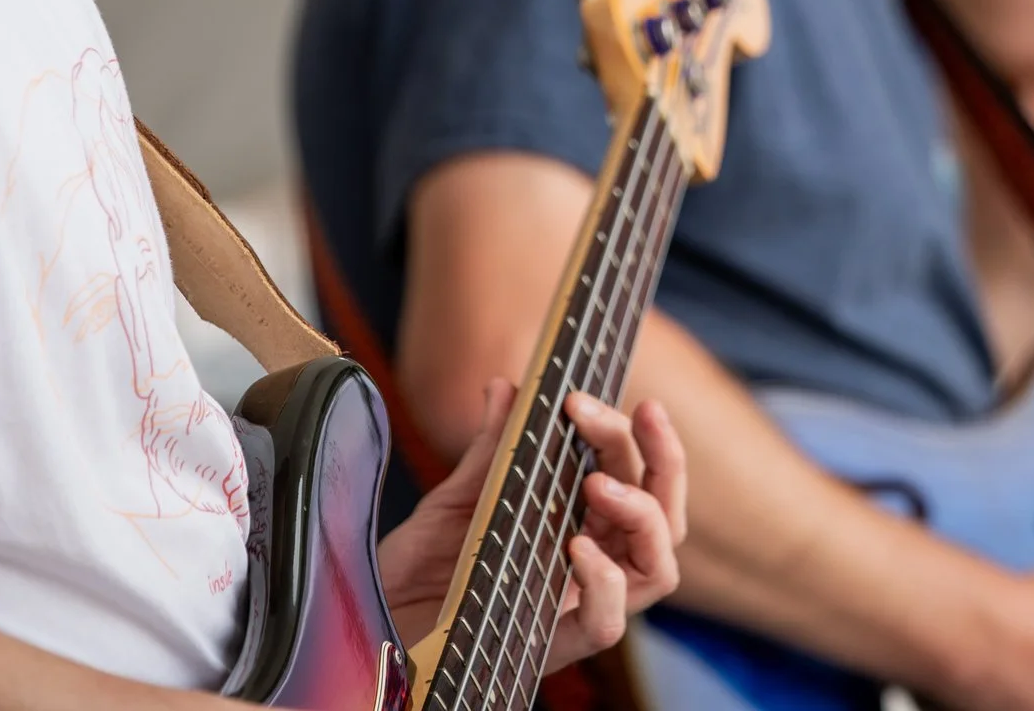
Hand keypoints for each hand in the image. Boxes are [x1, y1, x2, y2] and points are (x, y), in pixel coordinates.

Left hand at [376, 379, 686, 670]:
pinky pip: (605, 623)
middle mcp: (587, 568)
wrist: (370, 629)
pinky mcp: (550, 646)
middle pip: (661, 519)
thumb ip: (490, 451)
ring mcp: (574, 607)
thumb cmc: (415, 574)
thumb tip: (506, 387)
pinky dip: (605, 580)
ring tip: (601, 482)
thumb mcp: (453, 501)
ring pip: (656, 568)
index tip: (593, 398)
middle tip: (638, 414)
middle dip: (663, 458)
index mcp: (574, 528)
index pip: (635, 481)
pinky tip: (577, 545)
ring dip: (642, 514)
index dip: (631, 437)